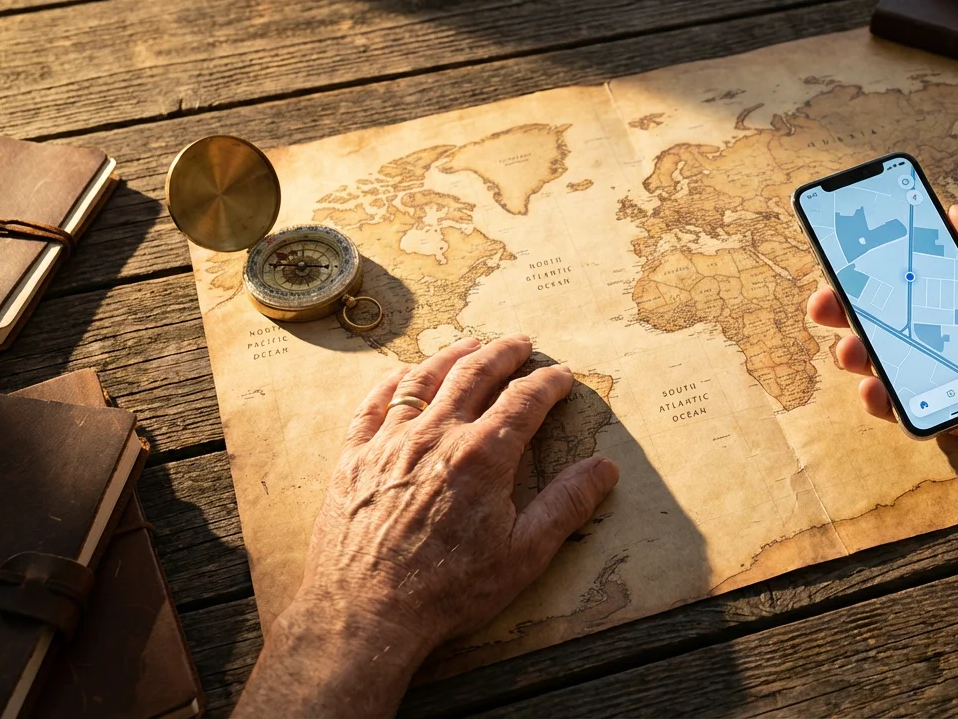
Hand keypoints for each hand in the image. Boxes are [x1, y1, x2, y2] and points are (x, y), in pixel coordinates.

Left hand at [237, 335, 618, 716]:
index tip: (561, 375)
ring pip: (423, 379)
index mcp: (483, 456)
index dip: (548, 382)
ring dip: (452, 356)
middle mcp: (436, 436)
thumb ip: (565, 505)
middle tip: (520, 344)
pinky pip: (374, 404)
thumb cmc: (448, 590)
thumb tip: (604, 469)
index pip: (525, 400)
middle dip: (503, 353)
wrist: (366, 613)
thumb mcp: (523, 555)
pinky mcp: (353, 457)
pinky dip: (393, 382)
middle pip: (474, 374)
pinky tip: (404, 376)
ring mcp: (390, 442)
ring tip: (470, 345)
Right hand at [808, 205, 957, 467]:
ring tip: (848, 348)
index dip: (881, 259)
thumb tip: (952, 212)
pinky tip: (873, 389)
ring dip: (859, 350)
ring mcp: (953, 370)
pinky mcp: (956, 410)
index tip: (847, 249)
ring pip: (891, 358)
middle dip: (851, 305)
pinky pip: (909, 404)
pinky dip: (883, 399)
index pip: (919, 267)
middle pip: (892, 312)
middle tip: (824, 302)